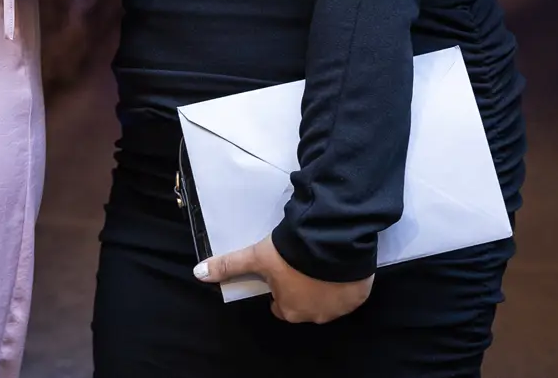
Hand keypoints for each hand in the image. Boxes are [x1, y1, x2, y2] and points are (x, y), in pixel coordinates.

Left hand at [195, 236, 373, 323]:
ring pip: (327, 300)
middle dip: (301, 289)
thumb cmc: (290, 254)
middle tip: (300, 266)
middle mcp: (316, 316)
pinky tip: (337, 265)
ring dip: (322, 286)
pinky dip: (343, 282)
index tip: (280, 274)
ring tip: (318, 263)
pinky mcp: (359, 296)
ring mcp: (340, 308)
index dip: (279, 289)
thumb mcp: (256, 257)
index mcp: (290, 311)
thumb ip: (228, 266)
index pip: (281, 306)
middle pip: (304, 304)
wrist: (331, 242)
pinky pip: (350, 292)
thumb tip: (197, 273)